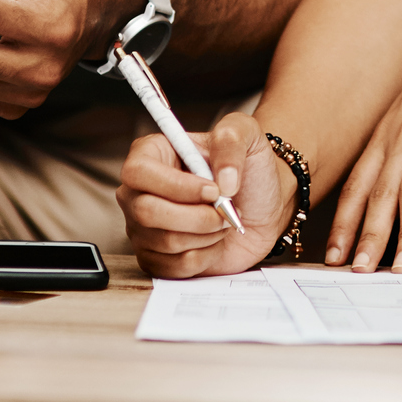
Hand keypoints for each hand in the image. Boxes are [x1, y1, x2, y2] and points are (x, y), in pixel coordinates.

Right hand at [118, 112, 290, 276]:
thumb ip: (231, 140)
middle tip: (224, 210)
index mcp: (151, 154)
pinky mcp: (156, 258)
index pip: (138, 172)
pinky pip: (173, 266)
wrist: (263, 205)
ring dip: (206, 235)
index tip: (213, 190)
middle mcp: (139, 191)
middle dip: (196, 216)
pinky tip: (214, 241)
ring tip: (222, 222)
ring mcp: (143, 227)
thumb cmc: (249, 167)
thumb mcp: (246, 135)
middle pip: (146, 212)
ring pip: (164, 242)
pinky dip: (204, 256)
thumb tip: (222, 182)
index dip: (176, 186)